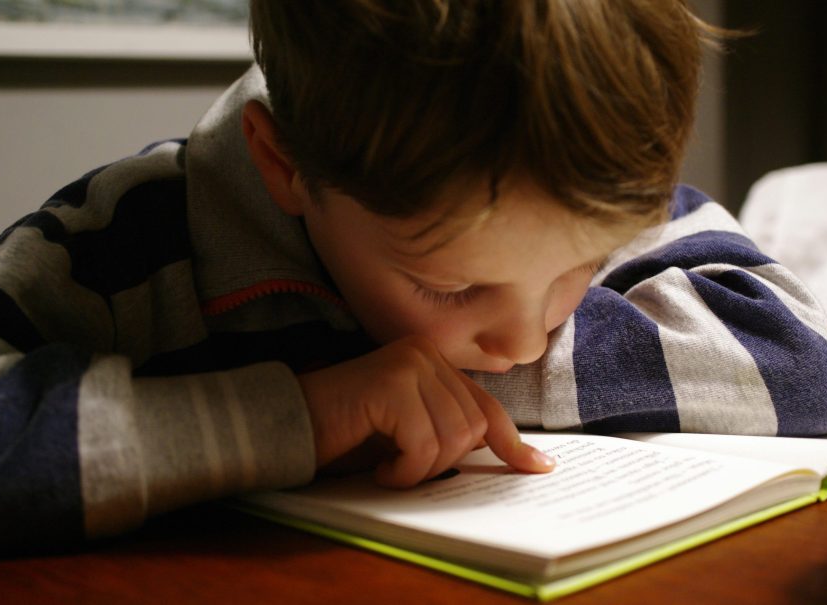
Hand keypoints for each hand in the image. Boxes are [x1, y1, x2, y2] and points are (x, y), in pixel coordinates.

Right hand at [297, 335, 554, 487]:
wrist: (287, 426)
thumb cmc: (346, 434)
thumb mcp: (408, 432)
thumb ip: (450, 429)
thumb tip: (510, 455)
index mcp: (433, 361)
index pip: (486, 407)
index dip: (513, 443)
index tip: (539, 467)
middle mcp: (425, 354)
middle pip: (472, 428)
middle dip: (443, 463)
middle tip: (404, 468)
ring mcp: (409, 365)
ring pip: (453, 439)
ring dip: (421, 469)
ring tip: (388, 465)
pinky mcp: (392, 384)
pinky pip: (423, 445)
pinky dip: (403, 471)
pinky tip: (378, 467)